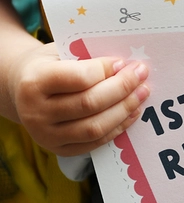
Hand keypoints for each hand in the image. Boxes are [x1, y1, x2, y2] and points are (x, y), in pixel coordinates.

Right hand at [8, 41, 149, 155]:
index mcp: (35, 82)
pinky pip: (95, 142)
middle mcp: (36, 113)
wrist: (21, 88)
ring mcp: (46, 136)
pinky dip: (118, 127)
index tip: (123, 62)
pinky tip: (133, 112)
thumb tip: (126, 65)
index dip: (106, 70)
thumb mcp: (60, 52)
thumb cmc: (49, 65)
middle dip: (122, 88)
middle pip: (90, 104)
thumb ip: (87, 58)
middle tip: (141, 74)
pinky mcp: (59, 150)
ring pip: (95, 127)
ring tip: (142, 92)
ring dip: (125, 109)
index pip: (79, 78)